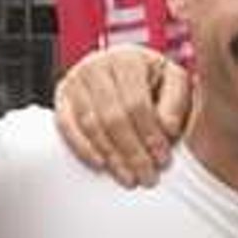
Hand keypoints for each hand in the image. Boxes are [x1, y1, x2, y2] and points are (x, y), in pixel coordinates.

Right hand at [52, 46, 188, 186]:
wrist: (125, 75)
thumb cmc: (155, 83)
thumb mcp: (174, 84)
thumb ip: (176, 103)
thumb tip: (167, 128)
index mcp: (128, 59)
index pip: (137, 103)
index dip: (150, 134)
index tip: (163, 160)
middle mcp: (97, 64)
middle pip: (113, 116)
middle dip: (132, 151)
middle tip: (147, 177)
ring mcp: (75, 80)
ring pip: (91, 124)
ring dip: (111, 155)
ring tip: (129, 178)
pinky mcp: (62, 97)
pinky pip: (66, 126)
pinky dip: (83, 148)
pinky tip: (101, 165)